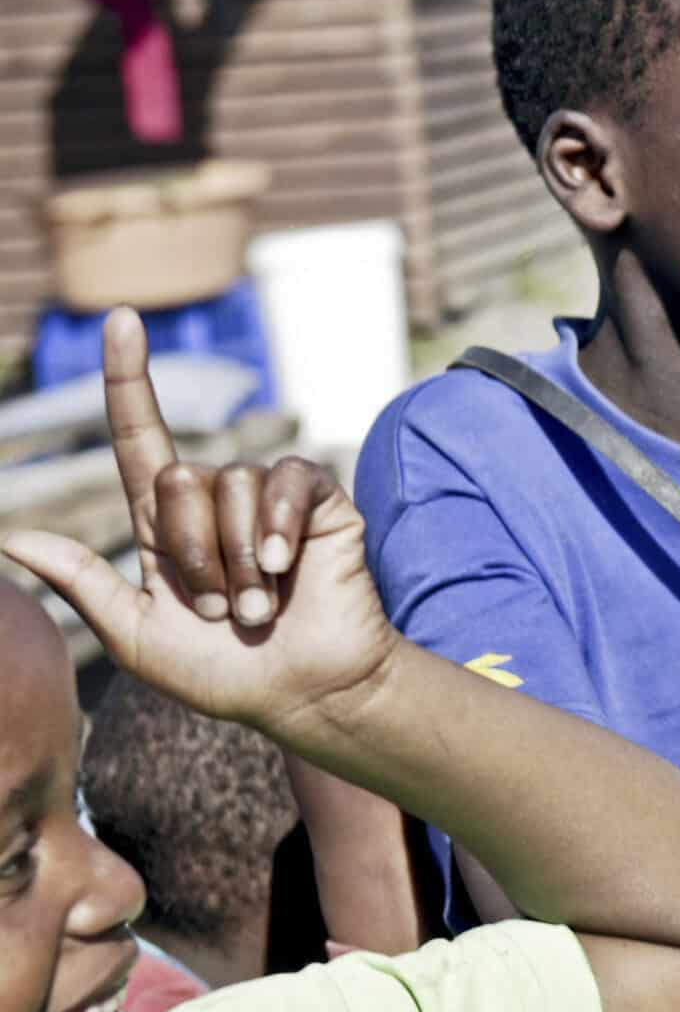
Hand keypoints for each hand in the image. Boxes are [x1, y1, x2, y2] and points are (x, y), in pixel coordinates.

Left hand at [0, 308, 398, 730]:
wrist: (307, 693)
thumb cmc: (224, 675)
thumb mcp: (137, 636)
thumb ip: (83, 583)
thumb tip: (12, 537)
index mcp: (165, 526)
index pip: (140, 436)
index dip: (128, 378)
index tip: (122, 319)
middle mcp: (214, 502)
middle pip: (176, 478)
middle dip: (191, 553)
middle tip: (220, 607)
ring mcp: (267, 500)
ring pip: (226, 486)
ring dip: (237, 559)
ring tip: (258, 604)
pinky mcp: (317, 502)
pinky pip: (284, 482)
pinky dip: (276, 529)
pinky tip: (287, 568)